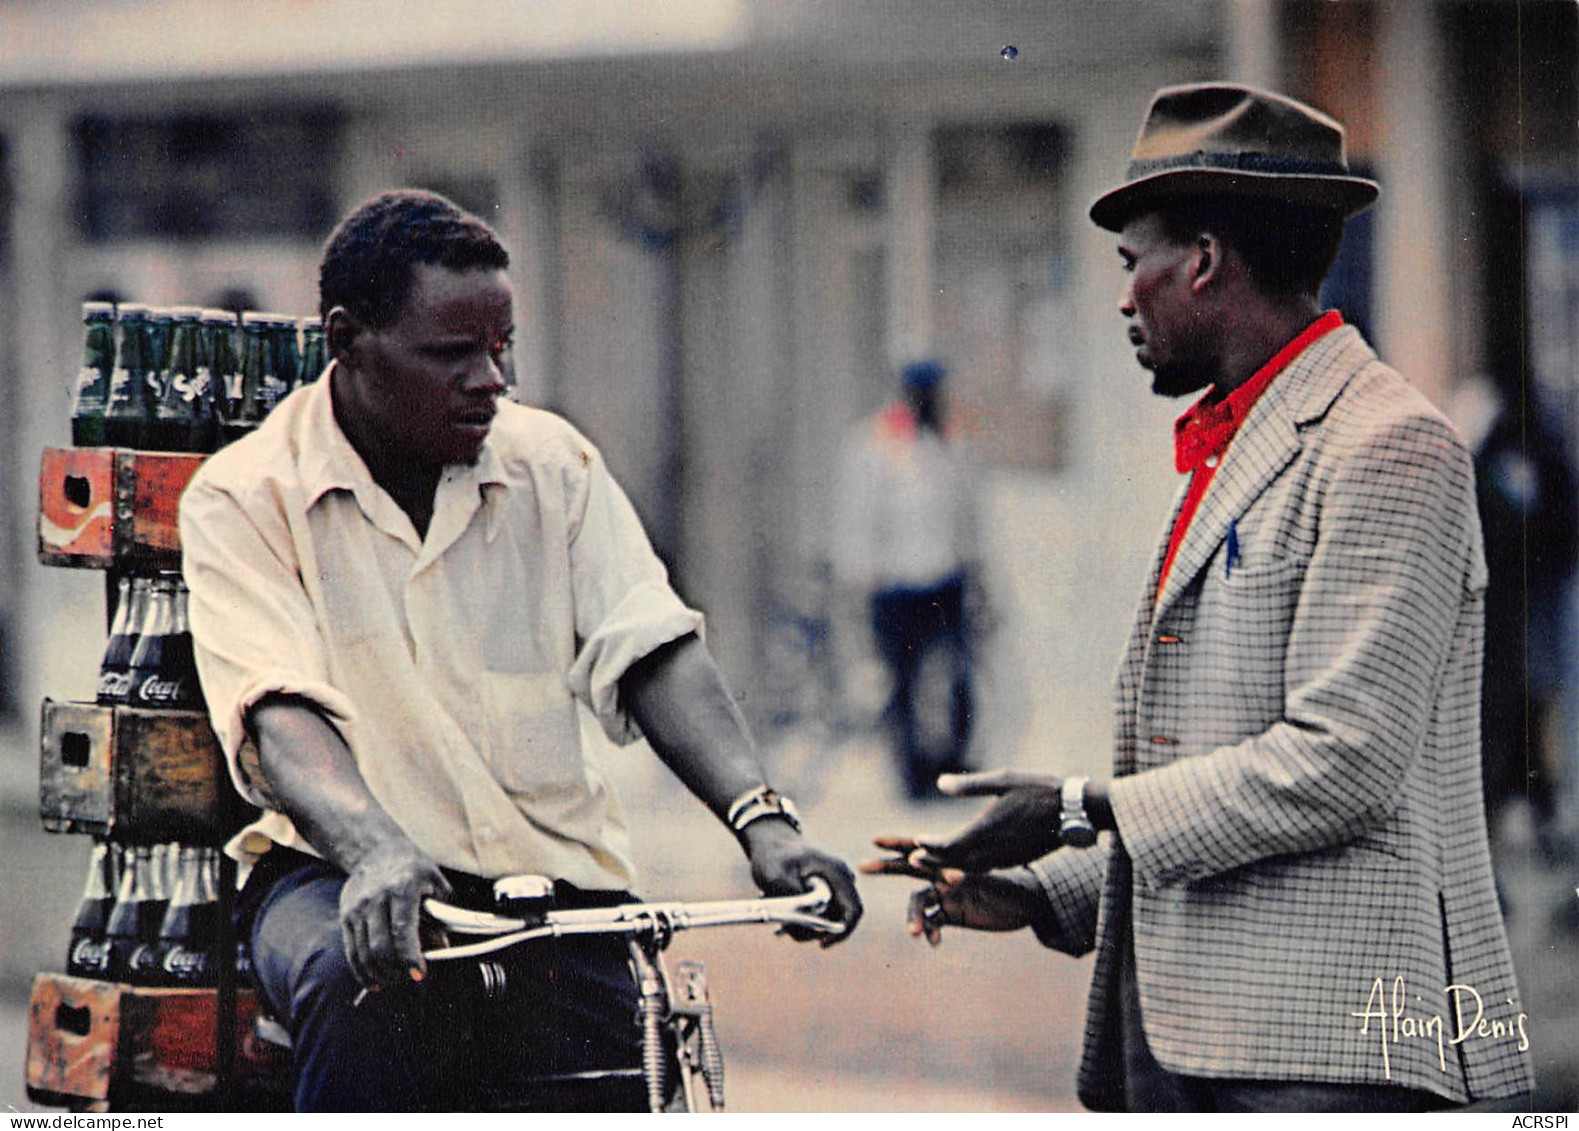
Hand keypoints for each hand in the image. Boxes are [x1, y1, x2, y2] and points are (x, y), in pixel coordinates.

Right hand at [337, 841, 452, 990]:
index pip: (402, 930)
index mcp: (402, 888)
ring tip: (394, 981)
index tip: (419, 974)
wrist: (377, 850)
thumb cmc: (413, 868)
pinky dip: (362, 971)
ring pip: (364, 952)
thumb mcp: (434, 884)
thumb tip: (441, 946)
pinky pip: (351, 951)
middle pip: (380, 946)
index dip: (410, 957)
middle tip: (409, 978)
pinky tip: (374, 981)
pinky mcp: (346, 916)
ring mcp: (357, 908)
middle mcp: (376, 897)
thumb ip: (440, 915)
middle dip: (396, 970)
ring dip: (380, 974)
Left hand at [739, 818, 863, 945]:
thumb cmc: (774, 855)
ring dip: (804, 924)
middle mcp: (841, 879)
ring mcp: (835, 885)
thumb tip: (811, 918)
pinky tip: (781, 907)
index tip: (822, 944)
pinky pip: (821, 914)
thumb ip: (796, 898)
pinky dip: (802, 918)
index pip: (853, 910)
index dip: (842, 932)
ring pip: (828, 919)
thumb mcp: (777, 876)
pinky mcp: (827, 891)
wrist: (771, 841)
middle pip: (840, 919)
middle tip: (786, 928)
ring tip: (777, 910)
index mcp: (836, 873)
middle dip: (814, 930)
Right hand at [859, 835, 1041, 945]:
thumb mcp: (988, 883)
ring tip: (914, 933)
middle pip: (909, 869)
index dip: (898, 843)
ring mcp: (947, 895)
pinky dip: (930, 931)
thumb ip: (964, 880)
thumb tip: (946, 875)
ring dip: (913, 917)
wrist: (1032, 906)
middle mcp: (945, 874)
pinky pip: (933, 922)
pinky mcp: (954, 914)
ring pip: (919, 903)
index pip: (921, 847)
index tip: (876, 841)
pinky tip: (935, 943)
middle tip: (862, 866)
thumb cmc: (1015, 888)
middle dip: (886, 867)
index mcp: (953, 860)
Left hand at [909, 769, 1064, 871]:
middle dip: (933, 861)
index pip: (951, 845)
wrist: (1075, 811)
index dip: (931, 846)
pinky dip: (968, 867)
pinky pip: (986, 868)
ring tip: (930, 862)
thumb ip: (970, 785)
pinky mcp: (1016, 860)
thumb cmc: (1039, 789)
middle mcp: (996, 849)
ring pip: (970, 868)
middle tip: (911, 858)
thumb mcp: (1004, 779)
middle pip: (956, 862)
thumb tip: (940, 783)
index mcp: (989, 829)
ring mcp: (1007, 858)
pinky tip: (961, 861)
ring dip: (949, 866)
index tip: (916, 841)